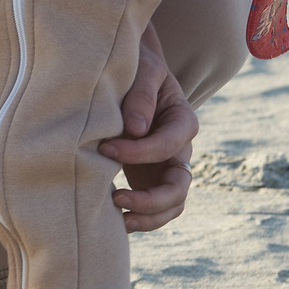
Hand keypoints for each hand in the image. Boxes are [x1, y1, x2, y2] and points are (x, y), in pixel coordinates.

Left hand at [99, 26, 196, 232]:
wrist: (131, 75)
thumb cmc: (137, 69)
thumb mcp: (143, 72)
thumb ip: (141, 96)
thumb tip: (135, 130)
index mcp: (183, 122)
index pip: (167, 146)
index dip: (138, 152)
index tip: (105, 148)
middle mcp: (180, 150)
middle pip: (180, 186)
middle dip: (151, 199)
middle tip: (116, 198)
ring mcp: (167, 167)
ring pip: (172, 205)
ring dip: (149, 217)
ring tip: (118, 219)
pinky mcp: (151, 177)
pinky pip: (155, 207)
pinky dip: (140, 216)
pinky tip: (113, 216)